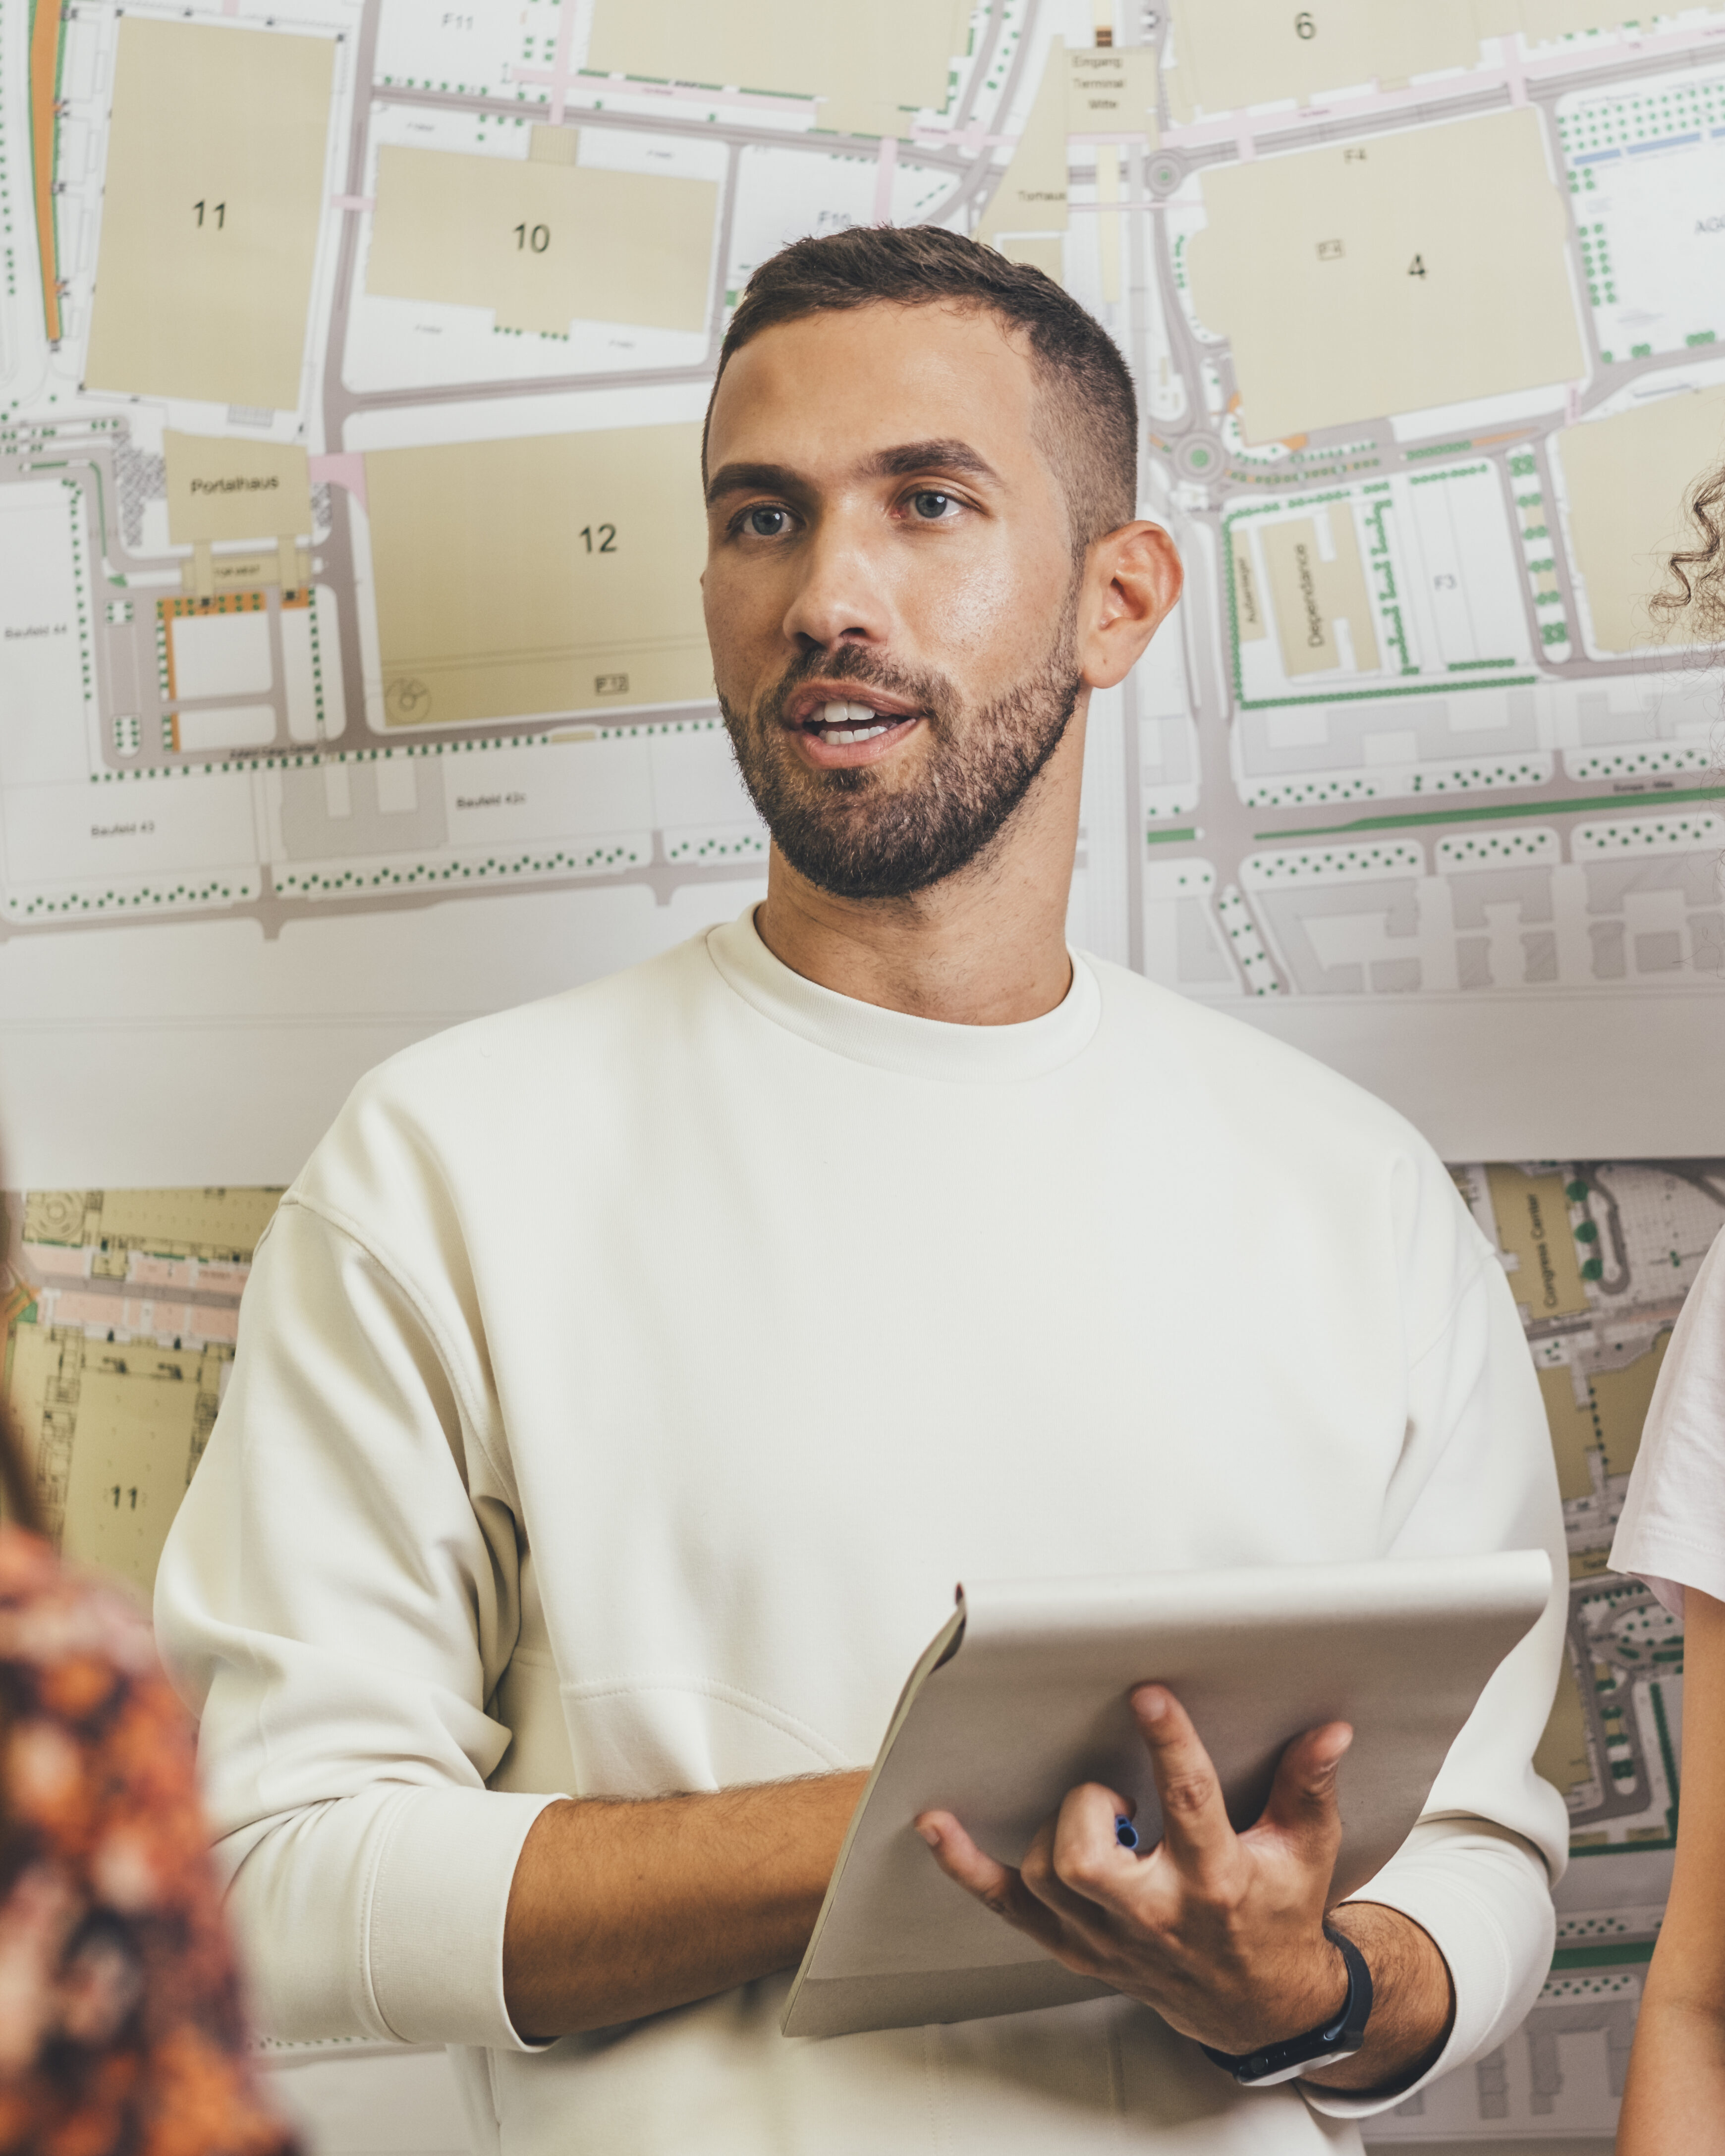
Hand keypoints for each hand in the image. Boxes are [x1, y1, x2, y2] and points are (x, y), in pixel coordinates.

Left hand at [916, 1683, 1351, 2055]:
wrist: (1258, 2005)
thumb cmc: (1276, 1914)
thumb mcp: (1305, 1852)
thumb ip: (1308, 1788)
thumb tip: (1327, 1730)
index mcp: (1215, 1882)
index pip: (1188, 1805)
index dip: (1167, 1745)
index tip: (1148, 1694)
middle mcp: (1155, 1915)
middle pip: (1087, 1857)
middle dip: (1089, 1807)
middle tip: (1115, 1793)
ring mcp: (1109, 1937)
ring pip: (1048, 1875)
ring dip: (1058, 1832)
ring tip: (1099, 1817)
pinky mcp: (1077, 1946)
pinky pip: (1007, 1907)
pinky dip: (966, 1867)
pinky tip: (937, 1824)